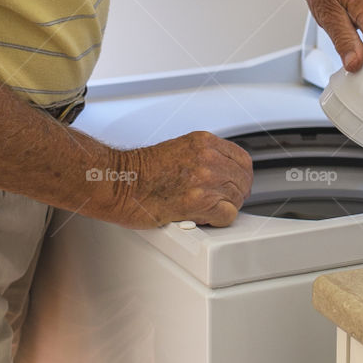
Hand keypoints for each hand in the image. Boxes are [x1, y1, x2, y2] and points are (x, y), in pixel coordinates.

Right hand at [115, 131, 252, 227]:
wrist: (119, 182)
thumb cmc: (140, 170)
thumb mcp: (179, 148)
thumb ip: (204, 157)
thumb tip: (223, 171)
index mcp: (204, 142)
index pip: (243, 158)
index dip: (242, 175)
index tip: (237, 184)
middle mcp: (207, 157)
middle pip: (243, 179)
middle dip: (235, 193)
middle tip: (222, 202)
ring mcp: (205, 179)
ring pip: (237, 198)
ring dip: (225, 207)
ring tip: (207, 210)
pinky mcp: (198, 202)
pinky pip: (227, 215)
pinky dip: (218, 220)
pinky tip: (204, 217)